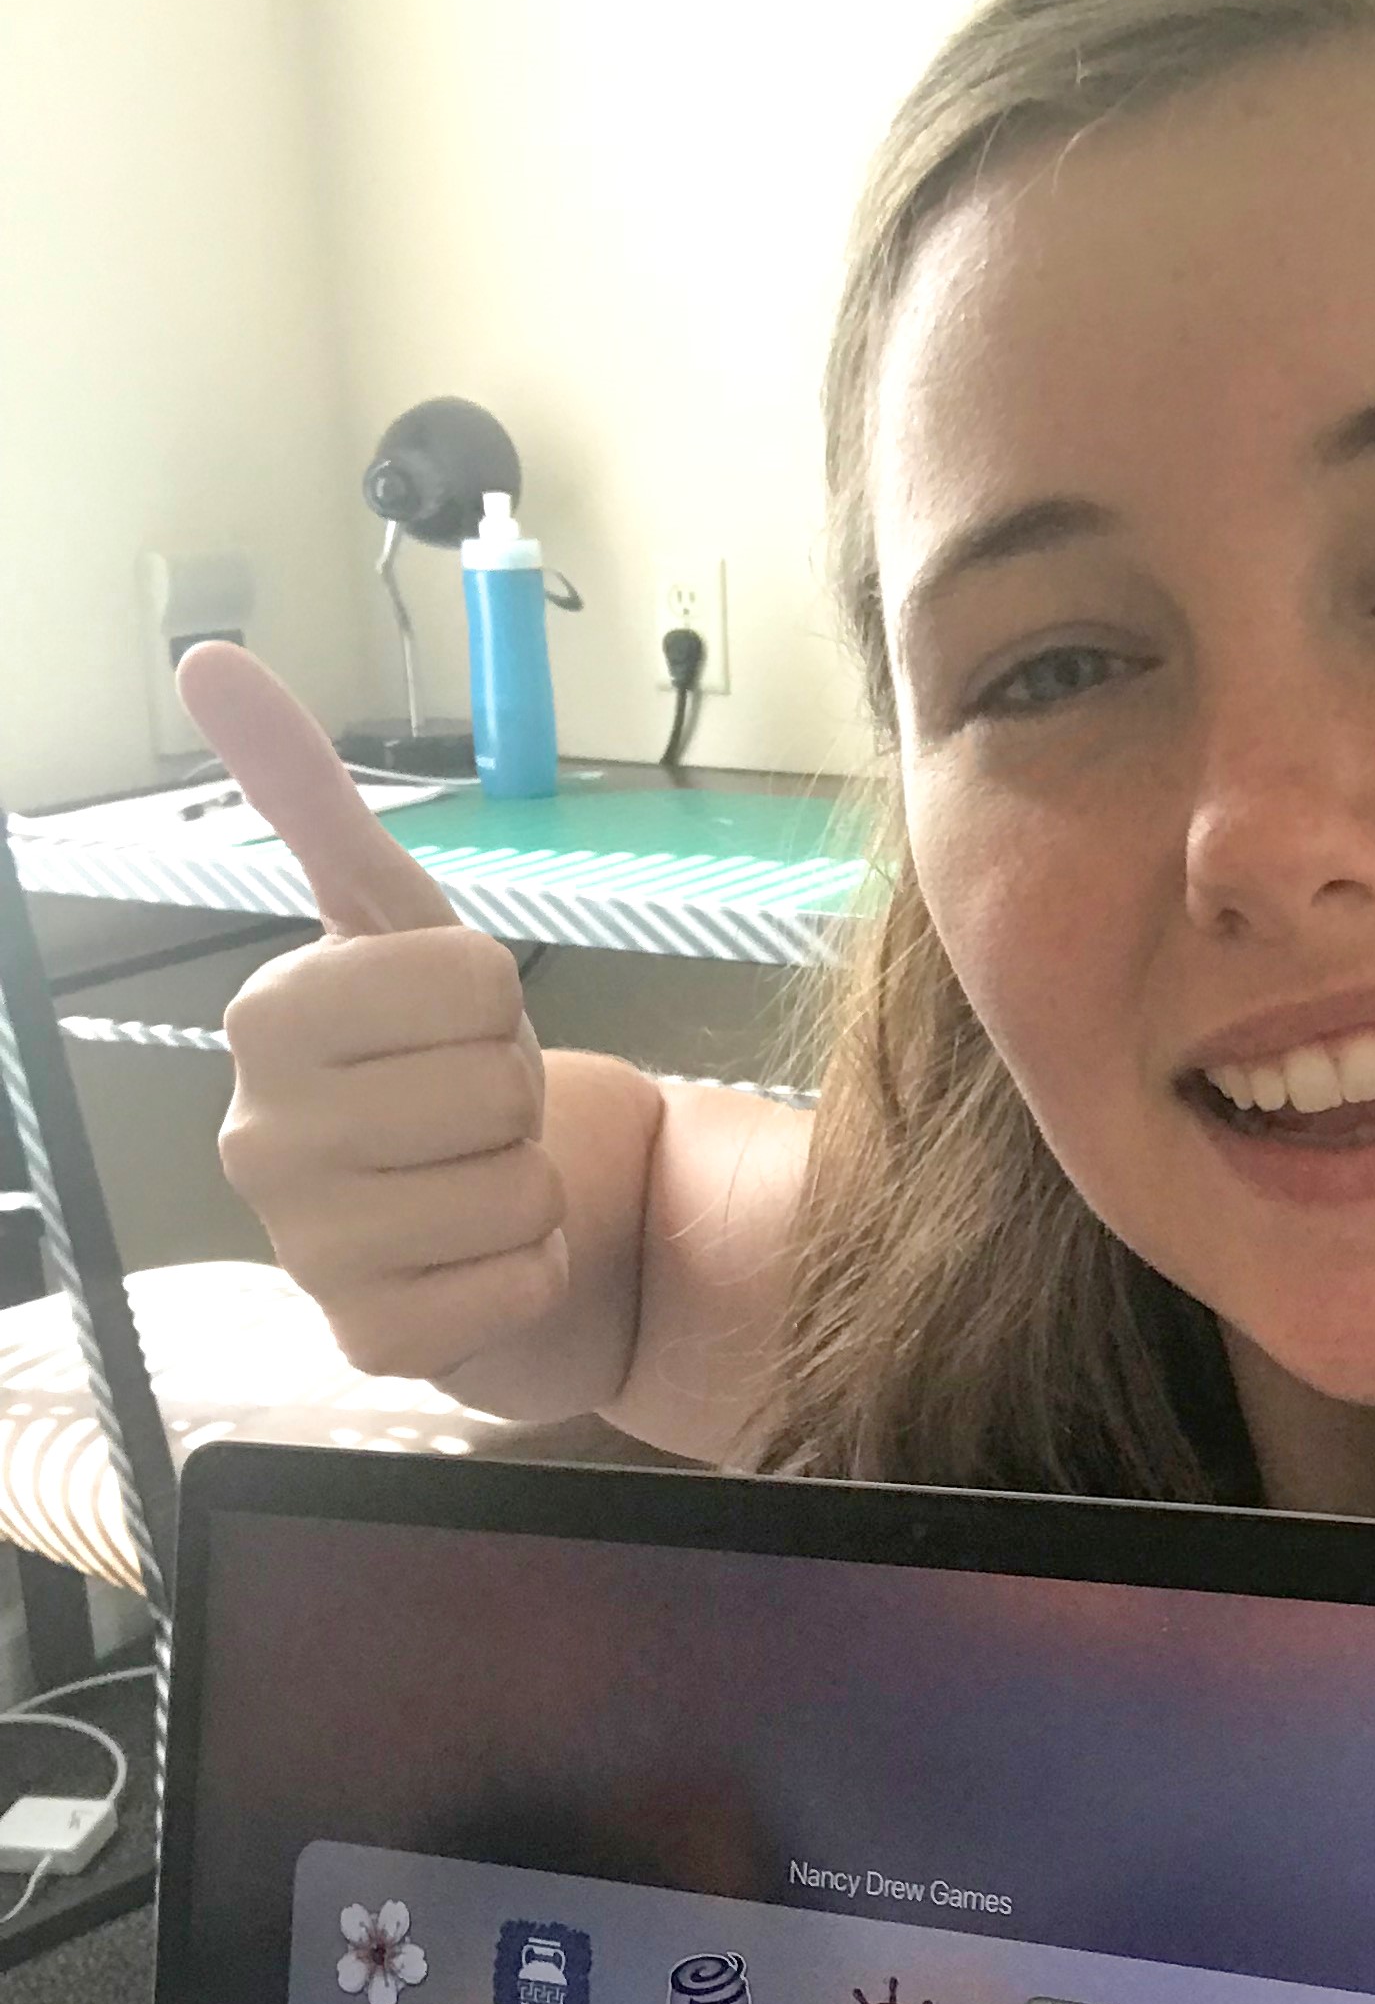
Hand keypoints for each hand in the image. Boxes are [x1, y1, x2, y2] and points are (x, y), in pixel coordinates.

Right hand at [180, 643, 569, 1385]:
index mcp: (266, 1020)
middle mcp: (257, 1135)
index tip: (456, 1030)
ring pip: (516, 1189)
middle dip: (518, 1100)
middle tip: (474, 1118)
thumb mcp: (399, 932)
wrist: (486, 1220)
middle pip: (498, 1087)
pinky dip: (533, 1271)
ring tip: (478, 1185)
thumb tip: (212, 662)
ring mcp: (306, 1249)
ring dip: (531, 1188)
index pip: (470, 977)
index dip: (499, 1004)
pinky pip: (517, 1282)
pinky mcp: (371, 1342)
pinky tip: (483, 1263)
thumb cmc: (444, 1074)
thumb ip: (315, 805)